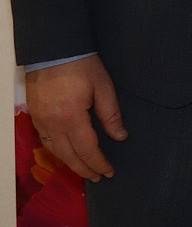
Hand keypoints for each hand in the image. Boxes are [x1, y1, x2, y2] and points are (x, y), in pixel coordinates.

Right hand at [24, 56, 126, 181]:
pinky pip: (45, 140)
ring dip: (70, 163)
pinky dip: (58, 151)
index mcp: (71, 118)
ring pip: (55, 150)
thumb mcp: (104, 87)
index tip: (110, 172)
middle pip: (68, 156)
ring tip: (85, 169)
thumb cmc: (82, 65)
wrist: (54, 49)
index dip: (99, 163)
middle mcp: (52, 124)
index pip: (87, 150)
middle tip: (99, 177)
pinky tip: (67, 152)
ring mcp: (40, 121)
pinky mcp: (34, 115)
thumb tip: (120, 136)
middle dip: (84, 169)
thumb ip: (111, 114)